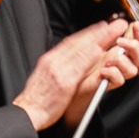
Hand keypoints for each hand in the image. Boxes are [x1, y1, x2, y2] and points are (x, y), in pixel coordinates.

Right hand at [16, 18, 132, 129]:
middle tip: (109, 25)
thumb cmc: (36, 98)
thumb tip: (66, 61)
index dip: (85, 34)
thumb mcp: (43, 76)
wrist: (27, 112)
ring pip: (80, 50)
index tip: (97, 28)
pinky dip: (90, 56)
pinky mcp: (64, 83)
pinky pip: (79, 66)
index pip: (69, 43)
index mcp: (49, 60)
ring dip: (97, 39)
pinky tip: (100, 50)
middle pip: (77, 42)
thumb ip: (55, 67)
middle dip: (95, 32)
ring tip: (110, 32)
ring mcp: (58, 71)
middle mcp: (53, 61)